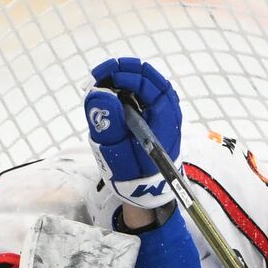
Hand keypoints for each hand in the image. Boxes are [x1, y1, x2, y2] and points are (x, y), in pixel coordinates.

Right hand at [84, 57, 181, 207]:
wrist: (145, 195)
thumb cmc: (133, 178)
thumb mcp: (117, 153)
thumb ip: (108, 123)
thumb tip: (98, 92)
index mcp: (165, 119)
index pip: (149, 83)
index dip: (125, 74)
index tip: (101, 77)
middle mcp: (168, 112)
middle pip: (149, 78)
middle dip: (123, 71)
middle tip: (99, 75)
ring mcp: (162, 114)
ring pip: (145, 85)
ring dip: (124, 79)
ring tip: (101, 81)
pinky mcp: (153, 118)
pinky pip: (142, 95)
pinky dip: (126, 89)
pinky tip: (110, 93)